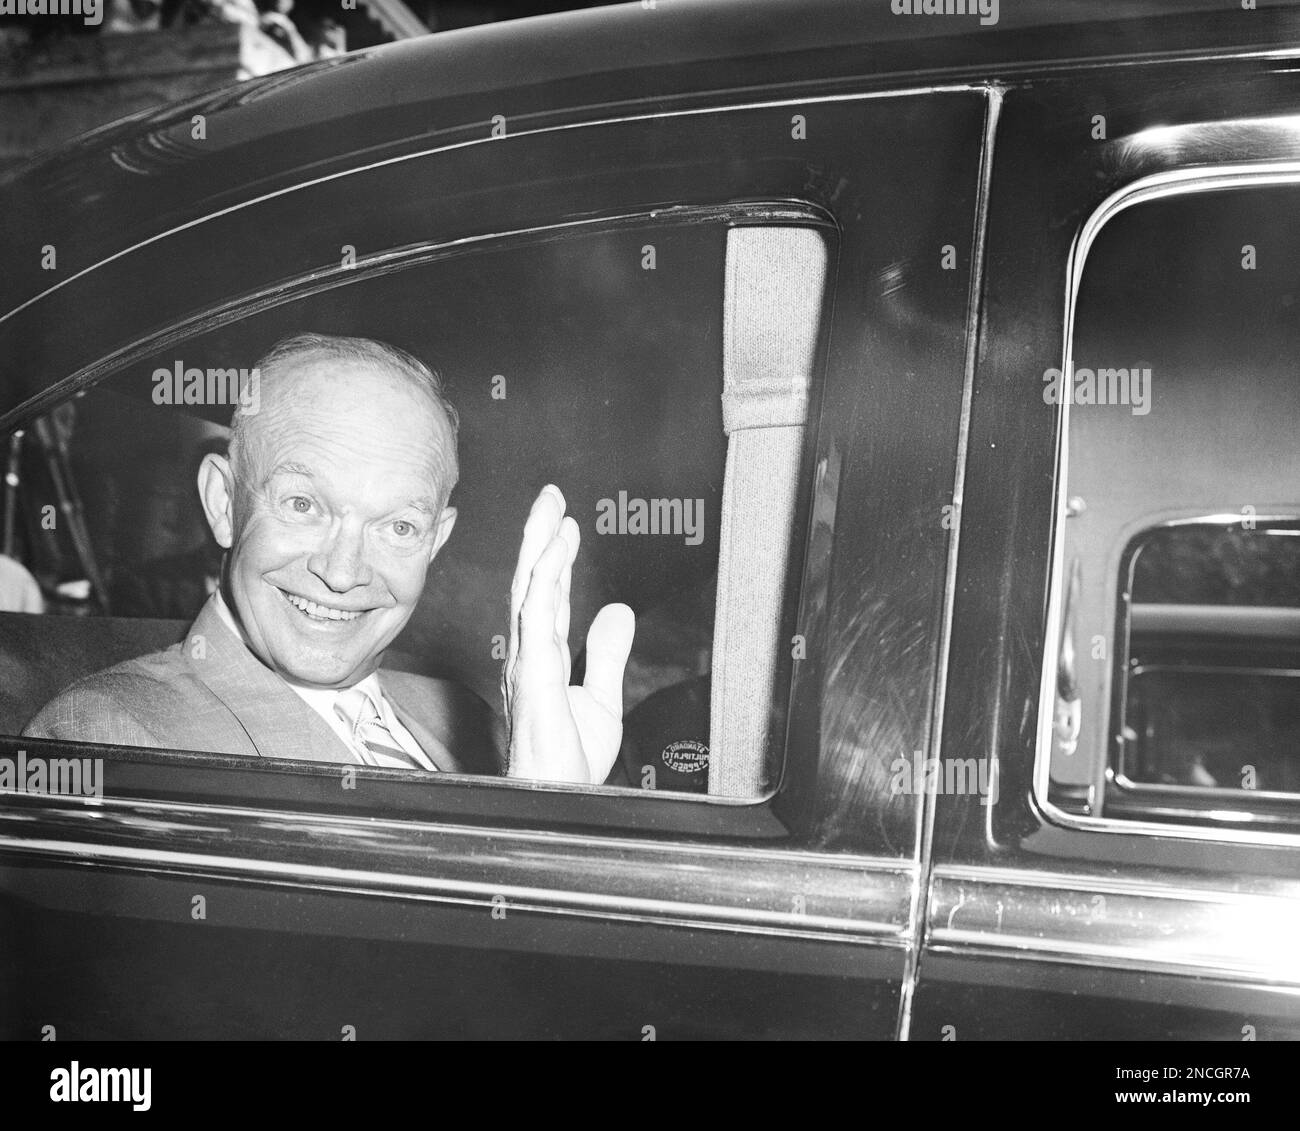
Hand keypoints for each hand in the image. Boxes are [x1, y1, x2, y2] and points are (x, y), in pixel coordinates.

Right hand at [502, 485, 634, 783]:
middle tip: (551, 496)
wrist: (557, 797)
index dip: (556, 557)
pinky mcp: (532, 675)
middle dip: (541, 537)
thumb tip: (617, 611)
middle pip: (533, 582)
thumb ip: (606, 653)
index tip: (565, 522)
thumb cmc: (567, 760)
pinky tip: (553, 553)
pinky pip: (535, 617)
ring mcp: (527, 661)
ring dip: (540, 547)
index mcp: (542, 657)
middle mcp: (529, 653)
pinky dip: (543, 580)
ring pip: (530, 590)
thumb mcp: (601, 697)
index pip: (548, 595)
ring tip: (552, 510)